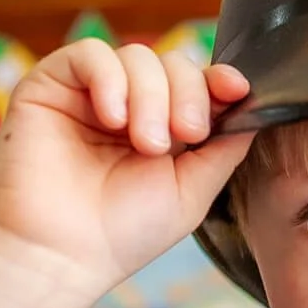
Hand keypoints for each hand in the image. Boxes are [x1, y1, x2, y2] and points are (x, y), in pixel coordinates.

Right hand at [0, 42, 255, 307]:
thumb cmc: (122, 232)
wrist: (60, 254)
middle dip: (188, 95)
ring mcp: (91, 94)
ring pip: (138, 56)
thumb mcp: (192, 191)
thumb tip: (256, 111)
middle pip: (174, 64)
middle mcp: (129, 106)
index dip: (220, 80)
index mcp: (165, 128)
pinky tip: (112, 118)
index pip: (199, 85)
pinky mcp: (51, 85)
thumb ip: (225, 149)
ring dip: (152, 96)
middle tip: (185, 136)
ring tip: (145, 144)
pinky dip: (111, 79)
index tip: (237, 89)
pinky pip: (90, 53)